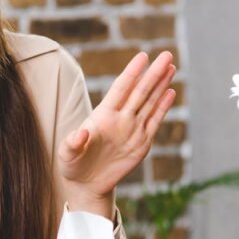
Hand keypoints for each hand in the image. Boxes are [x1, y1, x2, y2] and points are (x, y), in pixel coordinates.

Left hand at [58, 51, 176, 201]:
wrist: (87, 183)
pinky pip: (154, 122)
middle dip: (153, 73)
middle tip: (166, 54)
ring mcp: (132, 129)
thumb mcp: (67, 154)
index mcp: (102, 116)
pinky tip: (170, 92)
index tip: (142, 56)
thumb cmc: (73, 164)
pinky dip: (163, 107)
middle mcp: (120, 118)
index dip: (131, 73)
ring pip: (150, 102)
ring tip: (171, 67)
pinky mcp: (142, 143)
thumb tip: (81, 133)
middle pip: (140, 91)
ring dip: (160, 85)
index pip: (120, 89)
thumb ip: (73, 143)